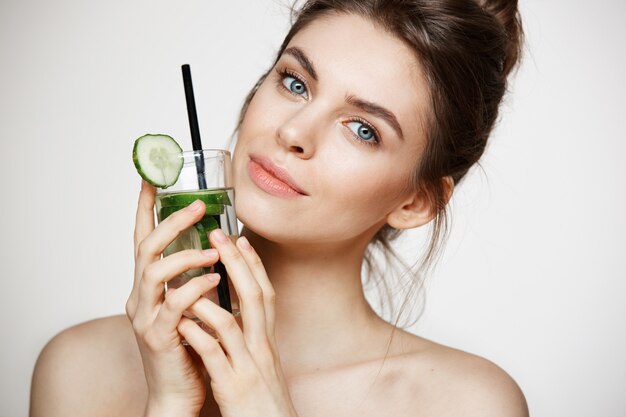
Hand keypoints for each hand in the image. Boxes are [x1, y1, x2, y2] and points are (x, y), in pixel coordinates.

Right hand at [126, 180, 219, 415]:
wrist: (177, 392)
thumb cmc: (187, 346)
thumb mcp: (189, 305)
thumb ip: (193, 278)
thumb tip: (213, 247)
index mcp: (148, 287)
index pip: (143, 239)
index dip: (145, 209)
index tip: (152, 179)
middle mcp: (140, 297)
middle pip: (146, 248)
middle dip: (170, 222)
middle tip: (198, 206)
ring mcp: (145, 317)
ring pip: (154, 272)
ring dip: (185, 256)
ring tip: (214, 252)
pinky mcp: (158, 336)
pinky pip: (173, 304)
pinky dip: (194, 288)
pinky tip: (214, 281)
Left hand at [177, 228, 298, 416]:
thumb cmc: (262, 404)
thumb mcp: (261, 366)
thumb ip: (250, 340)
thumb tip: (237, 316)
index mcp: (267, 343)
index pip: (265, 295)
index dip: (253, 265)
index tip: (240, 239)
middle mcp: (262, 349)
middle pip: (256, 298)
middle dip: (237, 264)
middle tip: (219, 235)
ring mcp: (249, 367)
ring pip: (232, 324)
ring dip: (211, 297)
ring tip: (189, 277)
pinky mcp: (233, 387)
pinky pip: (214, 356)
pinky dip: (199, 334)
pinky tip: (182, 320)